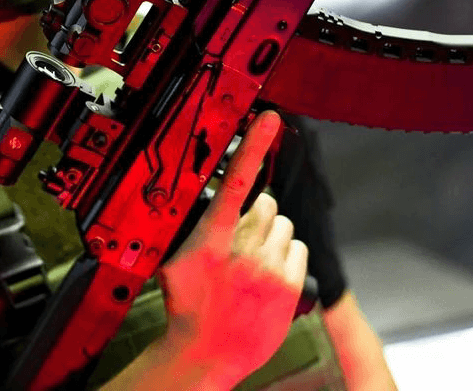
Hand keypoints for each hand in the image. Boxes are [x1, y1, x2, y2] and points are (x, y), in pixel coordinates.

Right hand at [155, 110, 308, 388]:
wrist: (207, 353)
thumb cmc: (188, 307)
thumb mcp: (174, 262)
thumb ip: (190, 229)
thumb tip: (201, 203)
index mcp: (211, 238)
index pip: (235, 181)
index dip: (254, 146)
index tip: (269, 119)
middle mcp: (243, 249)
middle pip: (267, 204)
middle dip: (257, 215)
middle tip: (241, 240)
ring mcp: (268, 267)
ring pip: (284, 226)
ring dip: (272, 237)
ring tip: (253, 262)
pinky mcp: (290, 283)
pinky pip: (298, 249)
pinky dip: (286, 257)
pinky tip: (268, 275)